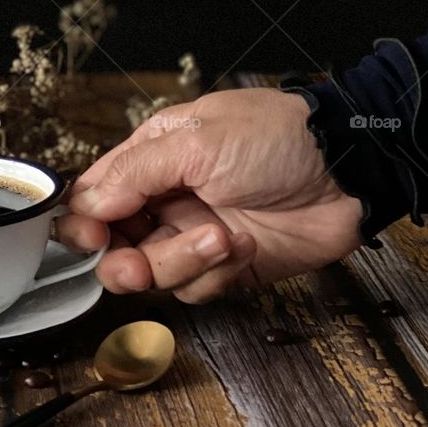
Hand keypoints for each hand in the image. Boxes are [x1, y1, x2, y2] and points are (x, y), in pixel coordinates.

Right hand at [56, 88, 363, 302]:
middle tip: (138, 265)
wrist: (344, 173)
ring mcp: (194, 234)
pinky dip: (216, 273)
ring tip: (223, 236)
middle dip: (123, 260)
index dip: (83, 223)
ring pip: (154, 272)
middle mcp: (165, 198)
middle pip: (115, 245)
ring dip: (183, 260)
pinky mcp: (226, 267)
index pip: (94, 196)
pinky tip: (244, 246)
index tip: (91, 240)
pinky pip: (196, 289)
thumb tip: (85, 206)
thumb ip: (134, 173)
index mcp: (150, 156)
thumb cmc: (272, 137)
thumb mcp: (196, 141)